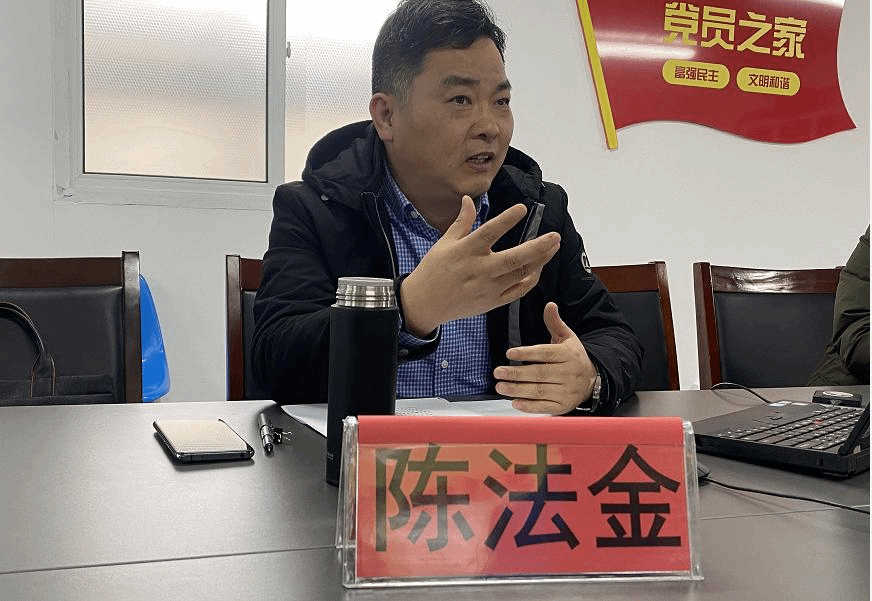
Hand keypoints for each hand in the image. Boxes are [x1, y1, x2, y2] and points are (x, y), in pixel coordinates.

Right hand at [400, 195, 559, 335]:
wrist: (425, 303)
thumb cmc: (434, 270)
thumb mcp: (444, 243)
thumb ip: (462, 222)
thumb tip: (468, 199)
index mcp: (466, 252)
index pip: (489, 232)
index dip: (506, 220)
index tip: (522, 208)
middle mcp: (479, 270)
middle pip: (514, 259)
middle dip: (538, 247)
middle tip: (555, 236)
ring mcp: (488, 288)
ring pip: (520, 274)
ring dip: (540, 261)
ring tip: (554, 247)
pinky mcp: (492, 302)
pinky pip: (518, 291)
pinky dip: (531, 279)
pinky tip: (539, 268)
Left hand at [493, 302, 597, 414]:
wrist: (593, 380)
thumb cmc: (574, 357)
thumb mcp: (567, 338)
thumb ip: (555, 323)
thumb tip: (550, 305)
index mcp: (567, 355)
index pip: (545, 353)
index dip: (527, 353)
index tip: (509, 352)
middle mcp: (568, 373)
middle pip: (539, 373)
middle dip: (516, 373)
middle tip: (498, 372)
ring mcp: (566, 391)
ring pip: (539, 391)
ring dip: (518, 390)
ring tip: (500, 387)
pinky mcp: (563, 406)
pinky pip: (545, 407)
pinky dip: (529, 406)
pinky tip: (515, 403)